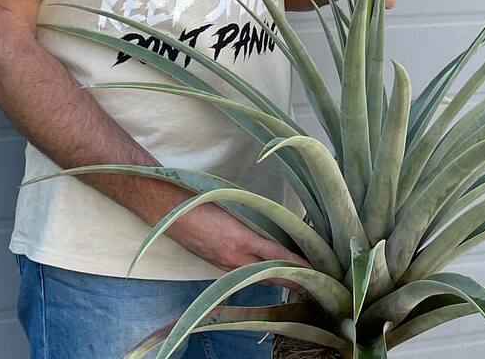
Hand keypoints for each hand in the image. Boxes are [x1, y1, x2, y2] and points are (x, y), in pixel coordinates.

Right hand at [167, 200, 306, 279]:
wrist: (169, 210)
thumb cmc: (200, 201)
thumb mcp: (232, 206)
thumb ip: (254, 219)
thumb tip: (276, 227)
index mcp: (240, 239)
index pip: (276, 255)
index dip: (296, 263)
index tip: (315, 269)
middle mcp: (234, 257)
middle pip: (270, 273)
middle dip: (292, 280)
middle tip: (314, 284)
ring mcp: (224, 263)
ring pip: (257, 275)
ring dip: (276, 278)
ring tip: (297, 281)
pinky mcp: (216, 263)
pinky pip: (242, 272)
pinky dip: (258, 274)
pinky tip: (266, 272)